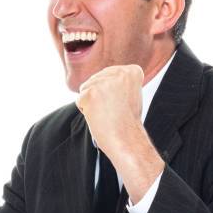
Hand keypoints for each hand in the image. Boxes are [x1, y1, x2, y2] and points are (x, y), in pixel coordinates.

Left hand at [77, 64, 163, 204]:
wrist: (127, 140)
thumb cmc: (127, 123)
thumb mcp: (130, 95)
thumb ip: (117, 82)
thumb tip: (97, 79)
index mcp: (131, 71)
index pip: (110, 75)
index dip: (114, 93)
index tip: (124, 104)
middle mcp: (119, 72)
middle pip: (96, 80)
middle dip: (101, 97)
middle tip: (115, 112)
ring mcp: (104, 81)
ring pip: (86, 89)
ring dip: (92, 104)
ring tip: (108, 114)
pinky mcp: (90, 93)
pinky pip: (80, 101)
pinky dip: (87, 112)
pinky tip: (100, 118)